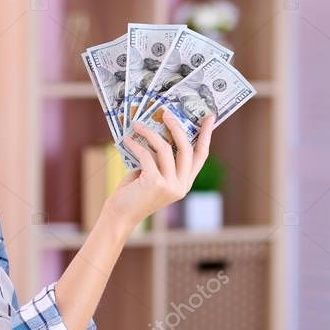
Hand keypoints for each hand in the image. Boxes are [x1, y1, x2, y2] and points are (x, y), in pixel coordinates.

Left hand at [105, 112, 214, 227]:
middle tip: (166, 113)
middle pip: (186, 148)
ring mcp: (170, 185)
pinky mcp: (155, 183)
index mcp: (184, 183)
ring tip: (137, 124)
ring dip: (150, 133)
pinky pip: (147, 155)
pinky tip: (126, 140)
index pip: (201, 155)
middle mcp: (181, 185)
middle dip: (176, 127)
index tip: (209, 117)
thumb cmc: (132, 194)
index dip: (206, 135)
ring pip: (165, 149)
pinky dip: (135, 145)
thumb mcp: (151, 174)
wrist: (119, 215)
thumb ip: (159, 160)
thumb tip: (157, 131)